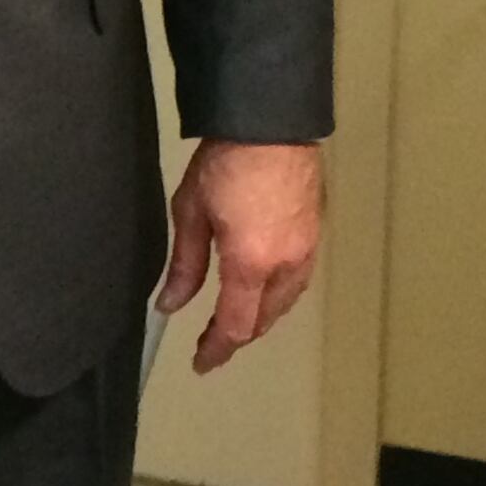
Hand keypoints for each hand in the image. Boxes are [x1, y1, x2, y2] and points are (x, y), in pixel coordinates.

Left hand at [157, 139, 321, 372]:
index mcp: (250, 263)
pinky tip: (263, 287)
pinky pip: (298, 280)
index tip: (201, 363)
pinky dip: (278, 295)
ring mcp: (306, 250)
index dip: (217, 349)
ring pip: (285, 302)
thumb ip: (184, 264)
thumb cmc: (224, 162)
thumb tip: (170, 305)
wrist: (271, 122)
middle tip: (212, 339)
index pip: (236, 325)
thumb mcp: (191, 211)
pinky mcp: (316, 233)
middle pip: (264, 319)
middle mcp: (285, 265)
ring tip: (236, 317)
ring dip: (260, 316)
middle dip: (238, 334)